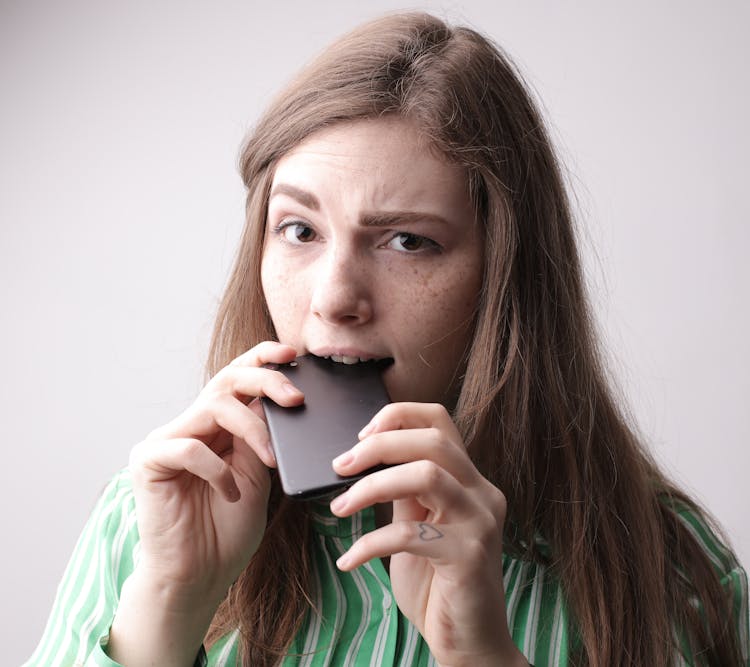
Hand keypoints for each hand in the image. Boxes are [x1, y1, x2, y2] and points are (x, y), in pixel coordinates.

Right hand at [127, 341, 302, 605]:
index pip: (238, 378)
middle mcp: (191, 425)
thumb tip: (279, 401)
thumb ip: (262, 438)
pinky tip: (229, 493)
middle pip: (227, 380)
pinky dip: (217, 469)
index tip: (293, 354)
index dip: (263, 359)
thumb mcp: (258, 476)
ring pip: (213, 406)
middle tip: (295, 399)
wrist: (200, 577)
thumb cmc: (228, 530)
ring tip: (270, 462)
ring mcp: (167, 440)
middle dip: (266, 380)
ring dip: (252, 430)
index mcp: (217, 426)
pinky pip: (188, 447)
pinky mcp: (148, 460)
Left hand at [330, 403, 526, 666]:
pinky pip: (410, 534)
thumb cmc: (437, 583)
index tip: (361, 434)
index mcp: (469, 480)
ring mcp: (480, 523)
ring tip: (339, 507)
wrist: (469, 642)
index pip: (439, 421)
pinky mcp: (469, 556)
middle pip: (433, 440)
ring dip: (371, 487)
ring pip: (426, 475)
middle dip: (379, 446)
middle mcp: (482, 493)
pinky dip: (369, 543)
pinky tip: (348, 560)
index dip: (398, 415)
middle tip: (340, 465)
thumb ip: (401, 492)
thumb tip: (361, 460)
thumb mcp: (416, 526)